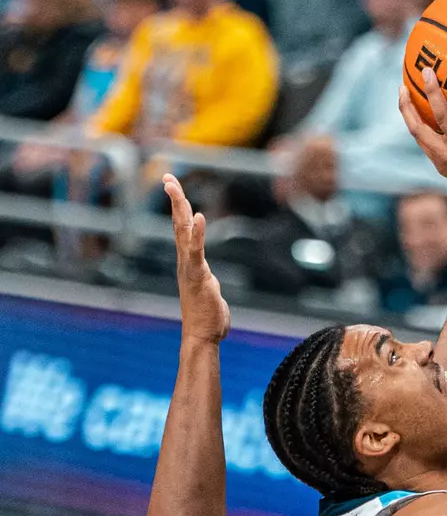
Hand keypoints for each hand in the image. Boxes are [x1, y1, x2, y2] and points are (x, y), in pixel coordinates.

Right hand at [164, 174, 229, 343]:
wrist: (201, 337)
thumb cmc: (206, 319)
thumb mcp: (209, 293)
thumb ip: (208, 283)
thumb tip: (210, 282)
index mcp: (189, 263)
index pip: (182, 231)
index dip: (179, 209)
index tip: (174, 188)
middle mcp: (185, 262)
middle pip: (178, 224)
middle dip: (174, 200)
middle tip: (168, 178)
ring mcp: (190, 268)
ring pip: (182, 232)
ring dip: (179, 209)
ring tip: (174, 188)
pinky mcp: (198, 276)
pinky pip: (197, 251)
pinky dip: (197, 234)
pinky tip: (198, 216)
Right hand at [399, 69, 446, 210]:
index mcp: (442, 162)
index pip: (419, 137)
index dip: (408, 116)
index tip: (404, 97)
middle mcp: (446, 156)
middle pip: (417, 128)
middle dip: (407, 105)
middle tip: (406, 83)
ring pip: (439, 116)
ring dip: (431, 92)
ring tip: (430, 71)